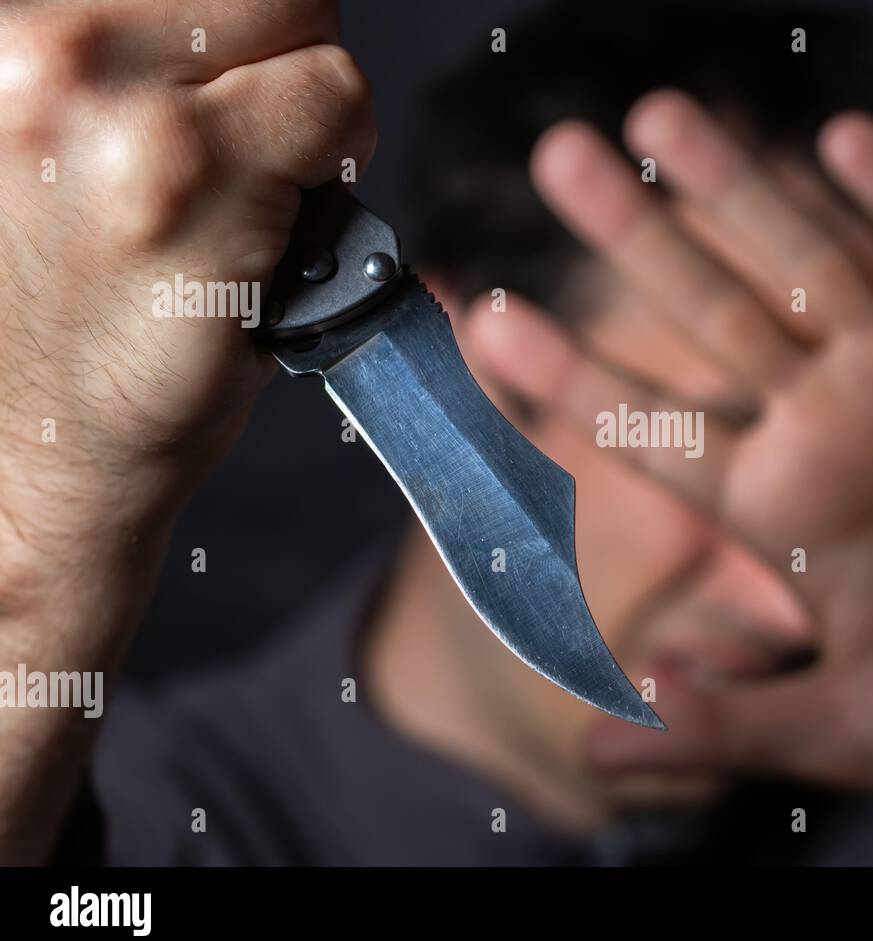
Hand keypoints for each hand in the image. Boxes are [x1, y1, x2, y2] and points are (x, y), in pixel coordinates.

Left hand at [0, 0, 373, 861]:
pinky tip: (100, 147)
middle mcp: (75, 84)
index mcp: (179, 157)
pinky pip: (92, 25)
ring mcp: (7, 67)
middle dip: (271, 71)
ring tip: (158, 153)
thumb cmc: (143, 398)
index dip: (333, 133)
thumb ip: (301, 163)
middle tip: (238, 152)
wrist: (21, 459)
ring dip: (191, 57)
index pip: (332, 71)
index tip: (309, 169)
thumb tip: (315, 91)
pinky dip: (118, 73)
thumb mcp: (274, 288)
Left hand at [466, 90, 872, 811]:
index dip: (572, 375)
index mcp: (783, 511)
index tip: (490, 318)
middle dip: (641, 237)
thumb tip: (593, 750)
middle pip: (715, 318)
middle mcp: (833, 430)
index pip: (655, 429)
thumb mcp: (848, 732)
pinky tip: (845, 141)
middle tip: (559, 157)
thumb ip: (726, 727)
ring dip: (745, 190)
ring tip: (666, 118)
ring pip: (815, 264)